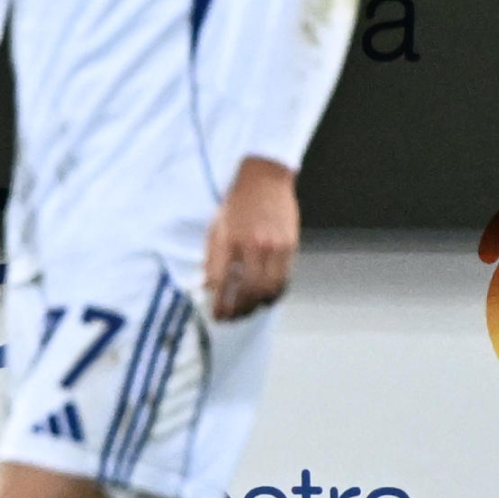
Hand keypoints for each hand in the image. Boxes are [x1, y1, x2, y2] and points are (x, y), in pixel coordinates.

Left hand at [204, 156, 298, 321]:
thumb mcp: (216, 227)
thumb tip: (209, 286)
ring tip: (246, 312)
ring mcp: (274, 247)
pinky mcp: (290, 246)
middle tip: (230, 319)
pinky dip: (274, 294)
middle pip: (246, 291)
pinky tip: (265, 299)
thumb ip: (212, 258)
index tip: (216, 315)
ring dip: (256, 306)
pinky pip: (283, 280)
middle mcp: (252, 245)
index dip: (219, 304)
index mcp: (229, 240)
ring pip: (267, 290)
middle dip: (237, 311)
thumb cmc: (236, 203)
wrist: (263, 178)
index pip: (222, 282)